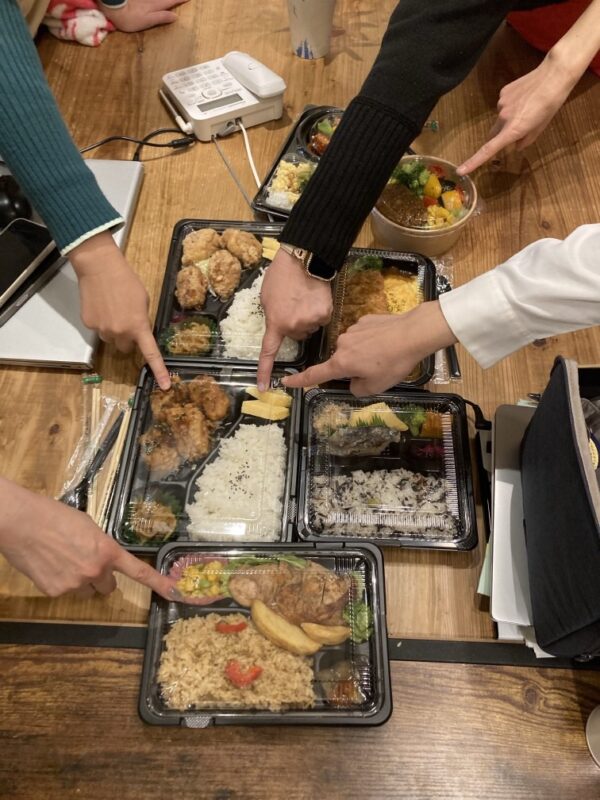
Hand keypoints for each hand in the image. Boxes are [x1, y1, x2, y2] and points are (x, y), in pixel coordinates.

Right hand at [0, 478, 178, 599]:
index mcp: (107, 550)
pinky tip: (48, 564)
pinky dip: (60, 582)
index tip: (176, 593)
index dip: (159, 584)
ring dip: (80, 581)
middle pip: (108, 587)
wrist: (22, 522)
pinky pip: (65, 592)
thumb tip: (102, 558)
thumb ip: (101, 545)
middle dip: (101, 578)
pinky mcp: (55, 592)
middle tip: (85, 561)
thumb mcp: (88, 526)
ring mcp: (74, 584)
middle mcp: (95, 571)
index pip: (139, 572)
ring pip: (86, 591)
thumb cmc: (54, 516)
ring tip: (62, 559)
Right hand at [70, 232, 169, 389]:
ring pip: (111, 340)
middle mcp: (120, 332)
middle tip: (126, 321)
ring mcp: (102, 330)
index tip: (164, 386)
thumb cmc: (125, 280)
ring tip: (112, 309)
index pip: (150, 354)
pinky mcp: (88, 324)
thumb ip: (143, 320)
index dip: (159, 371)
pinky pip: (98, 330)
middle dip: (127, 339)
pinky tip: (101, 305)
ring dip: (113, 331)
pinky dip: (100, 322)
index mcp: (138, 326)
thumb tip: (138, 330)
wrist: (99, 267)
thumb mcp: (143, 300)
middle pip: (125, 348)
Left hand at [100, 0, 187, 31]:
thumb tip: (175, 16)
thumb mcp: (146, 21)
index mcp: (155, 7)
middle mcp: (151, 0)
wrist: (113, 6)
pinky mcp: (137, 0)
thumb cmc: (129, 18)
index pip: (170, 2)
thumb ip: (160, 17)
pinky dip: (156, 0)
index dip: (179, 0)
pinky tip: (156, 1)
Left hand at [258, 249, 332, 389]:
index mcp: (276, 323)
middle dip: (295, 324)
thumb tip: (281, 325)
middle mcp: (294, 327)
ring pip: (310, 328)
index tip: (264, 387)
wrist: (303, 259)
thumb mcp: (266, 298)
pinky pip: (322, 319)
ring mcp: (311, 321)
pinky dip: (319, 311)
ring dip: (307, 317)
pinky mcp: (326, 313)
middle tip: (293, 305)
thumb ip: (273, 317)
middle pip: (297, 336)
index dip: (264, 371)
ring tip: (304, 298)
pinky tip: (315, 297)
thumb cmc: (280, 276)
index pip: (268, 352)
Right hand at [282, 303, 456, 395]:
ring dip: (364, 353)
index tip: (286, 382)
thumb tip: (353, 382)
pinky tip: (387, 341)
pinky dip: (372, 340)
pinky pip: (364, 335)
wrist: (412, 333)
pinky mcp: (365, 319)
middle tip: (377, 370)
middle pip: (342, 361)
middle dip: (354, 367)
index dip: (300, 381)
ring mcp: (352, 329)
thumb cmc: (393, 363)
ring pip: (353, 347)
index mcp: (341, 363)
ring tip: (386, 355)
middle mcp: (342, 344)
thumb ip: (358, 388)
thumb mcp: (376, 386)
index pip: (315, 374)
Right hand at [456, 54, 574, 175]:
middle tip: (518, 129)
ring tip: (527, 107)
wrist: (553, 75)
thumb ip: (527, 139)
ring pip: (500, 118)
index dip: (473, 162)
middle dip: (500, 136)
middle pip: (494, 133)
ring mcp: (501, 104)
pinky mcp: (503, 93)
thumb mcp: (541, 126)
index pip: (488, 149)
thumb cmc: (551, 104)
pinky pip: (504, 104)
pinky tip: (524, 97)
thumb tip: (517, 146)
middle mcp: (503, 118)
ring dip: (509, 118)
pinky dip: (511, 105)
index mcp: (513, 129)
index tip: (461, 170)